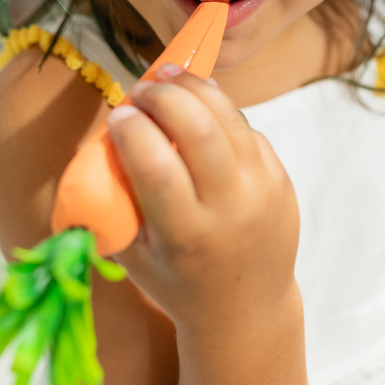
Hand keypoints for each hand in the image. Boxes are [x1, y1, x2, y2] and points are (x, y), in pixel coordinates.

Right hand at [106, 65, 300, 335]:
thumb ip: (116, 201)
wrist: (246, 308)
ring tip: (168, 77)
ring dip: (195, 88)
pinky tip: (198, 104)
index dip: (134, 130)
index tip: (117, 113)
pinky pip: (247, 130)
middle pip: (200, 131)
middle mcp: (232, 210)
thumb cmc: (176, 281)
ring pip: (229, 119)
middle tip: (143, 87)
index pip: (159, 167)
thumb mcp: (134, 253)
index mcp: (187, 236)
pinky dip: (219, 112)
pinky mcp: (281, 179)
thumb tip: (103, 138)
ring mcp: (264, 192)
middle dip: (165, 96)